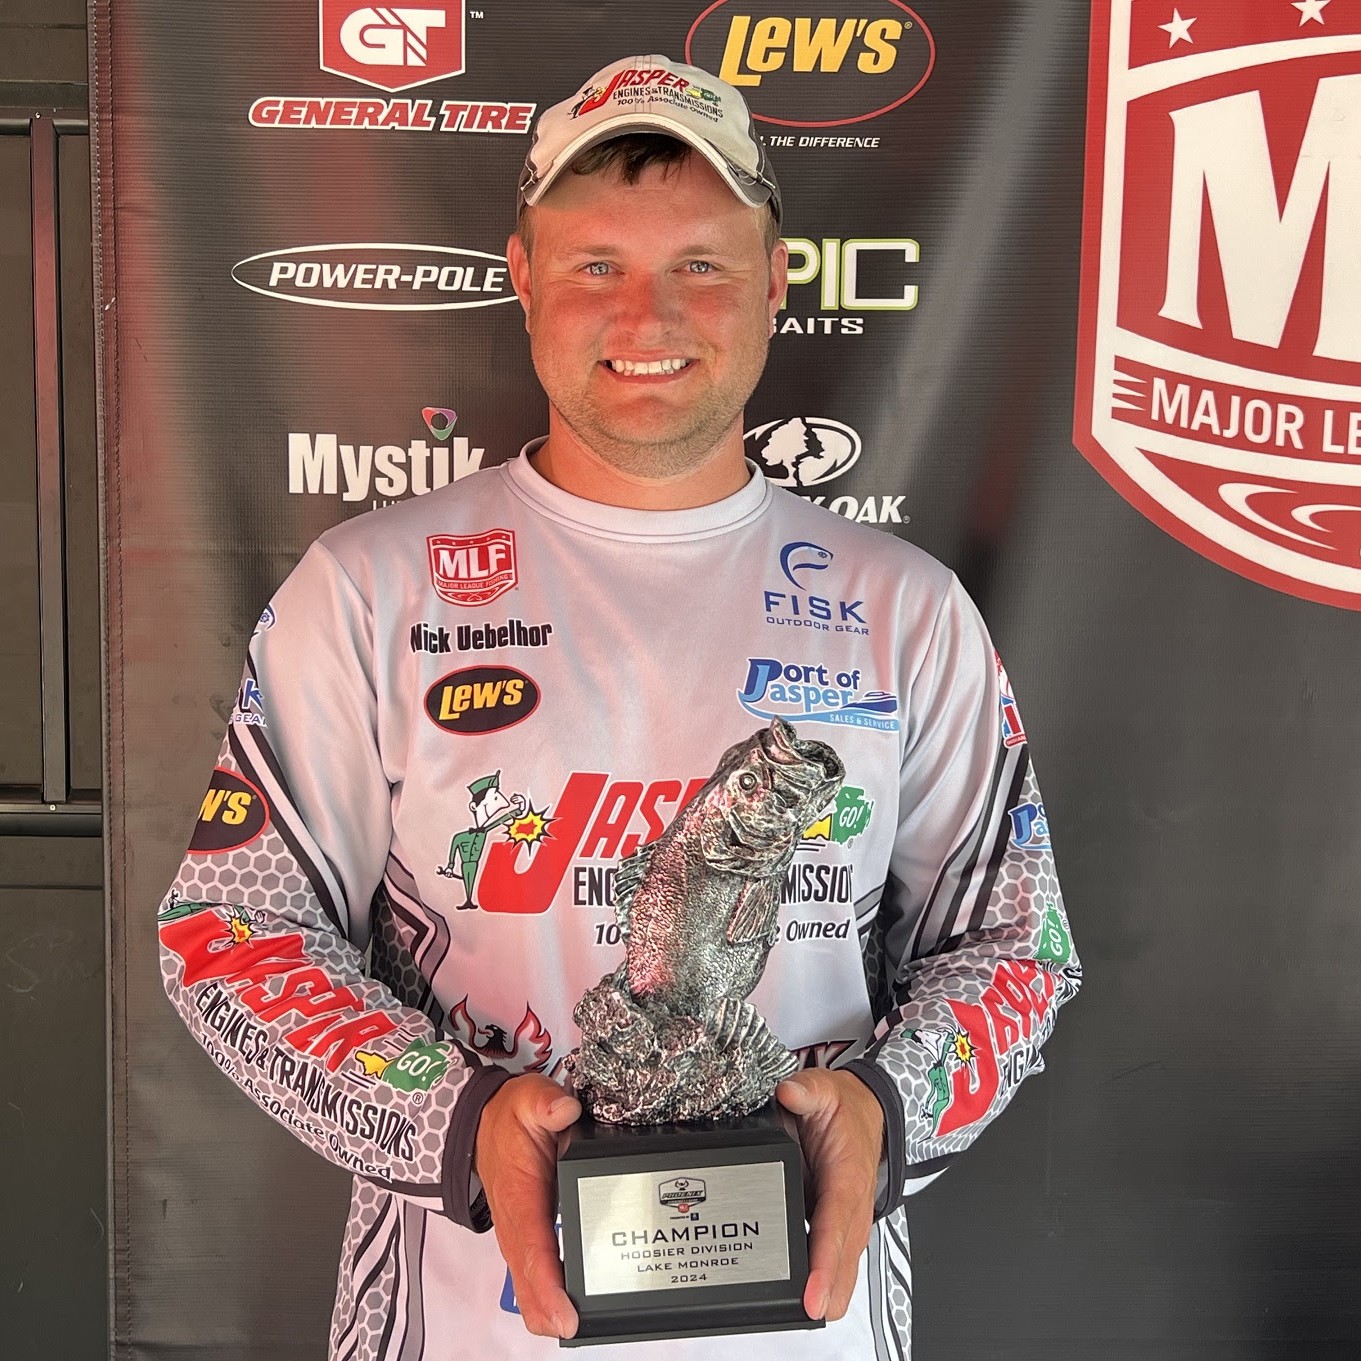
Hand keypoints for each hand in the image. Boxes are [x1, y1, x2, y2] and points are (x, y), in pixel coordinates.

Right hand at [474, 1073, 581, 1337]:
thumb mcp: (528, 1098)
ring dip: (541, 1306)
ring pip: (524, 1278)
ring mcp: (514, 1231)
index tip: (564, 1308)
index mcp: (519, 1191)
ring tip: (567, 1328)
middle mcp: (514, 1220)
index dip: (547, 1277)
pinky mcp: (519, 1235)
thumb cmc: (509, 1115)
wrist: (479, 1124)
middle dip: (545, 1305)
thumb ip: (546, 1103)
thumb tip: (565, 1109)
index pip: (533, 1239)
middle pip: (526, 1272)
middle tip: (571, 1328)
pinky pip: (527, 1271)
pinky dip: (539, 1296)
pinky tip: (558, 1314)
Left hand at [776, 1068, 884, 1321]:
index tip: (813, 1293)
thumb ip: (806, 1091)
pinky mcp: (842, 1224)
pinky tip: (811, 1300)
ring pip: (843, 1263)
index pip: (834, 1224)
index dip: (824, 1262)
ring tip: (809, 1317)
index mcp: (848, 1177)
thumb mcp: (824, 1089)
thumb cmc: (846, 1108)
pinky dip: (828, 1279)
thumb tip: (789, 1093)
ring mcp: (850, 1219)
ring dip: (831, 1290)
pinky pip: (837, 1257)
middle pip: (842, 1256)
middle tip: (809, 1315)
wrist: (870, 1111)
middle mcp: (853, 1205)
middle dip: (829, 1289)